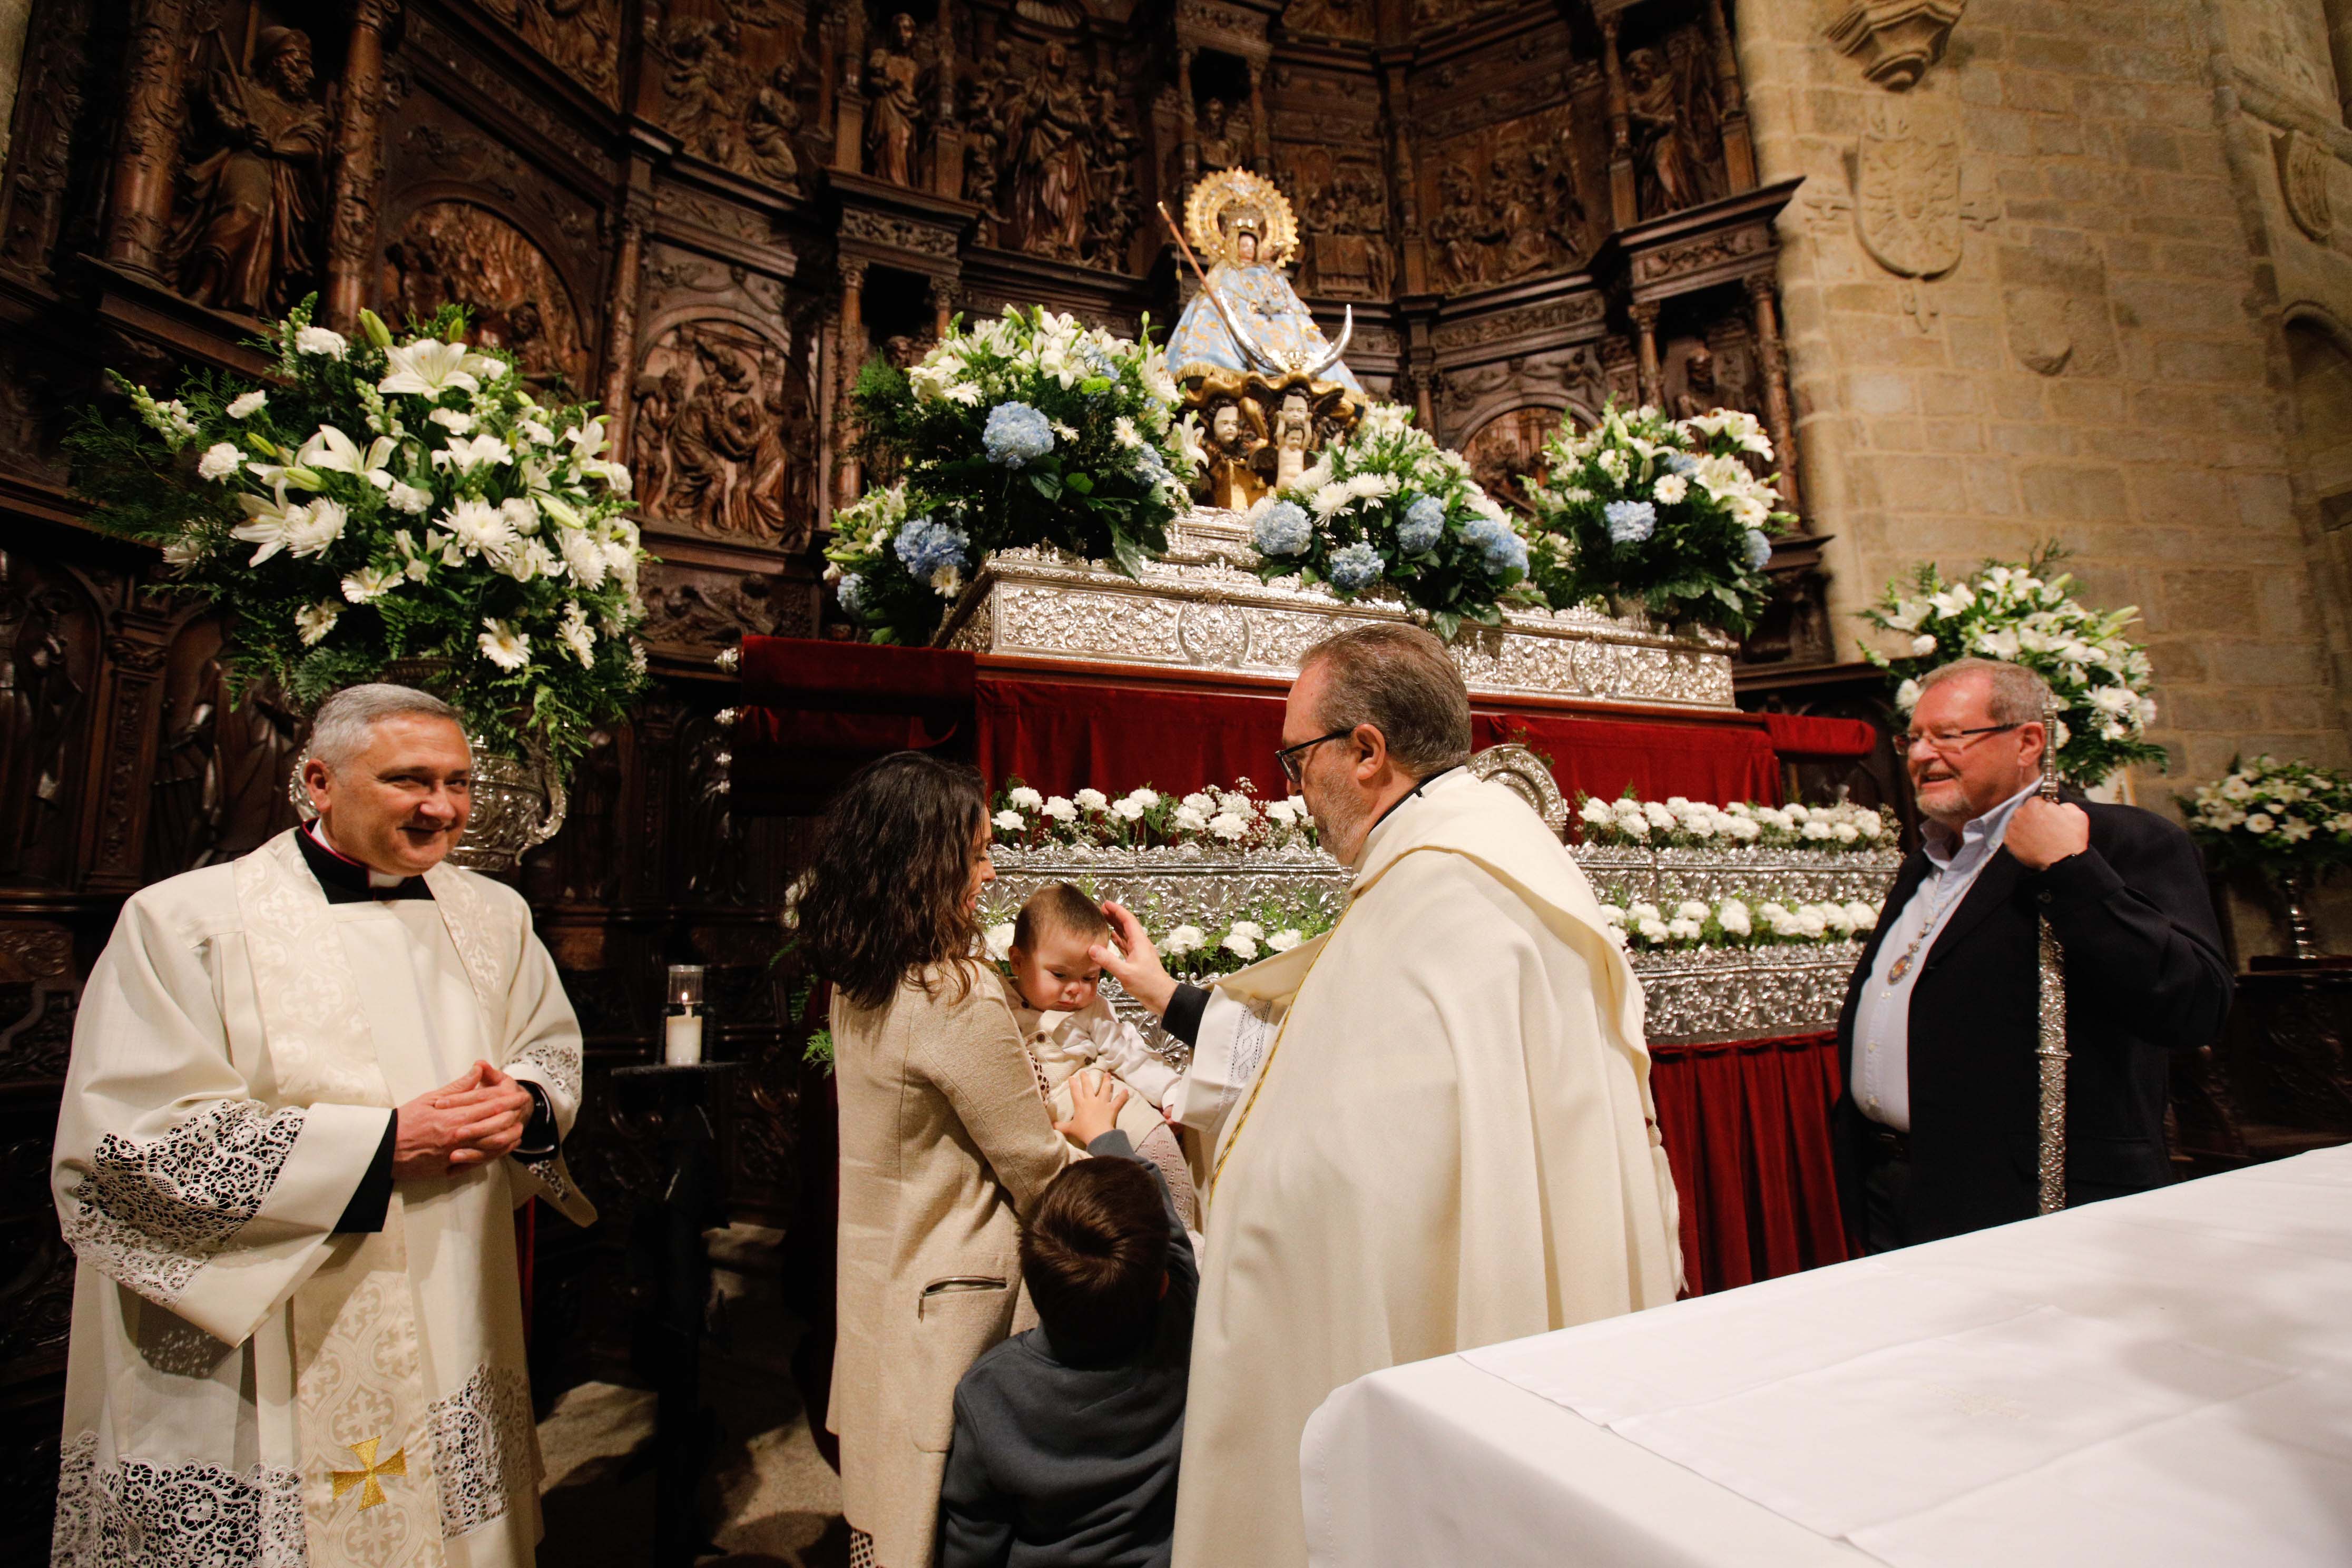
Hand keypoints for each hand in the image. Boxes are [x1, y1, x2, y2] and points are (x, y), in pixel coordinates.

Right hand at [392, 1061, 533, 1177]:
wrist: (382, 1149)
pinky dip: (493, 1155)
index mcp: (451, 1117)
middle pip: (493, 1127)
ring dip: (507, 1137)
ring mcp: (453, 1155)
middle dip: (512, 1117)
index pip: (487, 1107)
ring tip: (519, 1129)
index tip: (519, 1095)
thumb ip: (456, 1087)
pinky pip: (476, 1163)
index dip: (506, 1100)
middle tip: (524, 1110)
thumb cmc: (403, 1121)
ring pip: (490, 1147)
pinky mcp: (448, 1169)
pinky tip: (502, 1149)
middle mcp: (456, 1137)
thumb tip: (477, 1070)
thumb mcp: (428, 1098)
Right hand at [1054, 1070, 1128, 1148]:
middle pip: (1088, 1086)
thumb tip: (1051, 1126)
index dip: (1073, 1084)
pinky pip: (1118, 1101)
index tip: (1072, 1077)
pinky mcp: (1111, 1108)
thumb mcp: (1069, 1129)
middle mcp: (1091, 1101)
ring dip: (1106, 1081)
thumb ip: (1060, 1126)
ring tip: (1107, 1074)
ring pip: (1104, 1089)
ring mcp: (1102, 1103)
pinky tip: (1126, 1091)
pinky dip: (1123, 1096)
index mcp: (1080, 1104)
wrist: (1097, 1136)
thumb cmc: (1083, 1131)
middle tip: (1085, 1071)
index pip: (1075, 1091)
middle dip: (1086, 1078)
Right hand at [1088, 901, 1177, 1016]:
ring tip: (1104, 919)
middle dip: (1115, 915)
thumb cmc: (1148, 985)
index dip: (1117, 910)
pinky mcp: (1137, 961)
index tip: (1106, 903)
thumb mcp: (1126, 973)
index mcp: (1140, 943)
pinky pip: (1126, 946)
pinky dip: (1118, 940)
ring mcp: (1139, 953)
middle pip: (1127, 925)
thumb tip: (1092, 949)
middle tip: (1102, 909)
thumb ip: (1108, 961)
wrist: (1162, 998)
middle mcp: (1140, 945)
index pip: (1128, 920)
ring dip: (1115, 926)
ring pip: (1126, 935)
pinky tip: (1111, 938)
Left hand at [2005, 797, 2090, 870]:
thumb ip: (2064, 804)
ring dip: (2026, 828)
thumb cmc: (2070, 838)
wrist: (2063, 861)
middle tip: (2045, 829)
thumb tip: (2057, 805)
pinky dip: (2020, 840)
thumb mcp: (2077, 814)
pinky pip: (2013, 837)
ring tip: (2039, 838)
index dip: (2044, 809)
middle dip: (2034, 818)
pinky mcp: (2009, 842)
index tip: (2049, 817)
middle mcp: (2020, 814)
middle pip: (2025, 812)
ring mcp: (2012, 829)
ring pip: (2018, 824)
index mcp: (2034, 804)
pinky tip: (2031, 844)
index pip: (2036, 801)